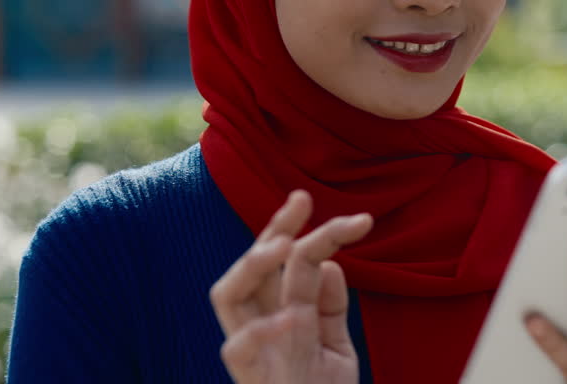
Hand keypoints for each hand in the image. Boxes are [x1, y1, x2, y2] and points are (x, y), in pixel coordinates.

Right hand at [209, 190, 372, 383]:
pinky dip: (258, 331)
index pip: (285, 262)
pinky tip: (286, 319)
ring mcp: (254, 353)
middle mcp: (262, 328)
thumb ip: (331, 309)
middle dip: (273, 228)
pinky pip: (238, 350)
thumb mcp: (337, 350)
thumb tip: (330, 264)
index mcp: (283, 315)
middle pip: (252, 266)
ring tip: (284, 246)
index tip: (337, 210)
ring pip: (229, 295)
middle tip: (302, 201)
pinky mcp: (252, 380)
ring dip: (254, 264)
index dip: (302, 229)